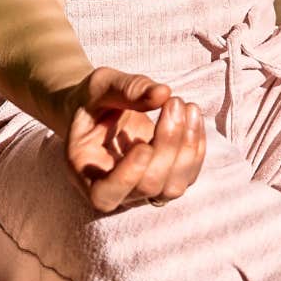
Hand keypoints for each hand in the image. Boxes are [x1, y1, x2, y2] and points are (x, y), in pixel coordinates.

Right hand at [53, 67, 206, 212]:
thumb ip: (126, 89)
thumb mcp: (100, 85)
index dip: (127, 177)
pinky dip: (196, 147)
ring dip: (187, 148)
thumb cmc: (94, 99)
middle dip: (167, 144)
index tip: (144, 146)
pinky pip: (187, 175)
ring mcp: (142, 189)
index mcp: (84, 171)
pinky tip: (193, 115)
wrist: (100, 108)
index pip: (104, 195)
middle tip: (173, 101)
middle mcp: (114, 189)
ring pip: (172, 187)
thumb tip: (163, 93)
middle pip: (147, 186)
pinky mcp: (165, 180)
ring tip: (187, 106)